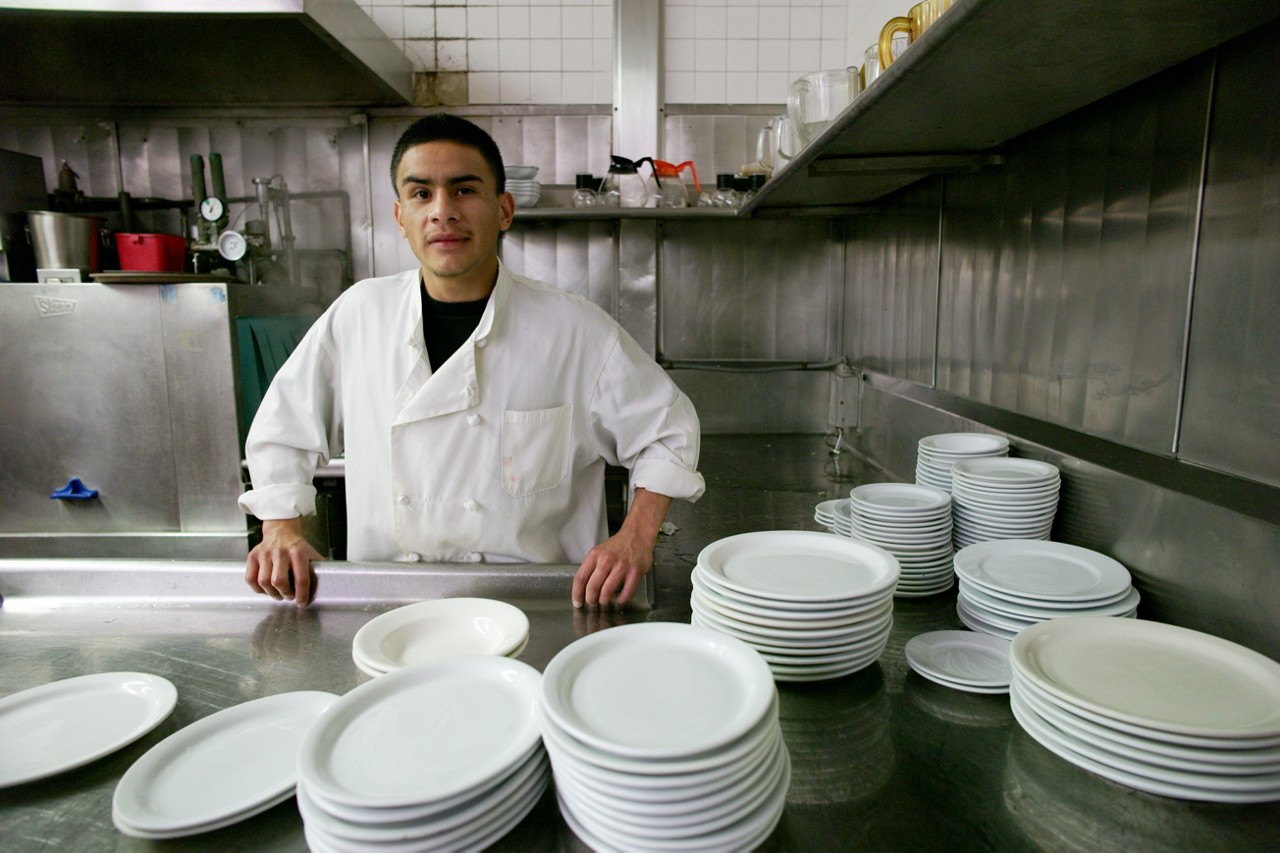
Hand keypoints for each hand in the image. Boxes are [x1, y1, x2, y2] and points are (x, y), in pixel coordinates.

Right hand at [245, 518, 321, 606]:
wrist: (281, 530)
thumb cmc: (297, 546)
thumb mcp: (311, 554)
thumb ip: (317, 570)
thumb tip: (326, 586)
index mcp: (298, 552)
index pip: (301, 579)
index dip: (302, 595)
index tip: (302, 602)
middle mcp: (280, 552)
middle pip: (278, 581)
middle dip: (285, 594)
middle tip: (289, 596)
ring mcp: (265, 553)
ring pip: (264, 581)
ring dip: (272, 593)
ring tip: (278, 594)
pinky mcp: (253, 556)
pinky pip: (250, 578)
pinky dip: (257, 589)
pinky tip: (266, 589)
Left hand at [572, 489, 671, 607]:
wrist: (637, 535)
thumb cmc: (617, 546)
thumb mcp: (599, 551)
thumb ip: (591, 567)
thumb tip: (583, 588)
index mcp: (595, 555)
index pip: (580, 578)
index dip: (577, 593)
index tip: (577, 602)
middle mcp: (607, 560)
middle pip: (592, 587)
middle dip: (591, 599)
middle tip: (592, 602)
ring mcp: (622, 566)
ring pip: (607, 592)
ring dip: (604, 600)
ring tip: (604, 601)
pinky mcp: (635, 572)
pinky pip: (626, 592)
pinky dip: (621, 599)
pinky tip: (619, 598)